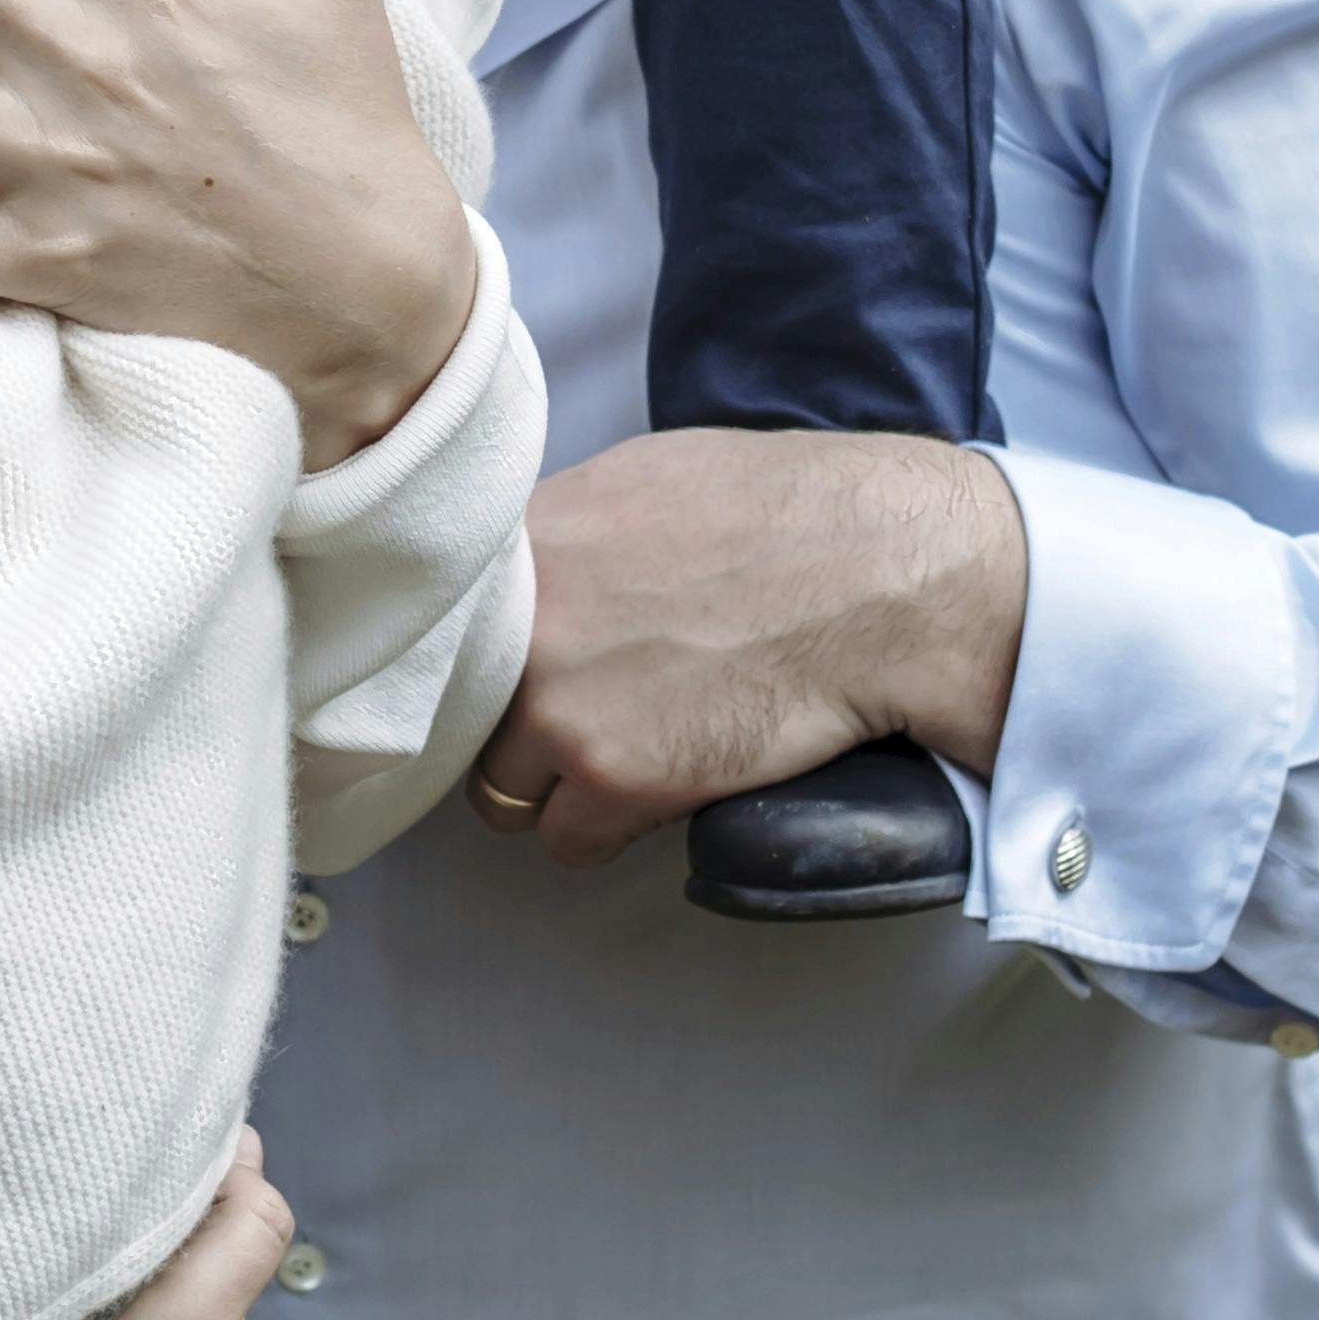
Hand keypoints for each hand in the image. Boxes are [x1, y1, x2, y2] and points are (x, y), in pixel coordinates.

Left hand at [465, 426, 1025, 864]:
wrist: (874, 572)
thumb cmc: (780, 510)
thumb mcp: (640, 479)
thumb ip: (562, 535)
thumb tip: (528, 567)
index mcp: (520, 537)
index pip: (445, 624)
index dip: (475, 657)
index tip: (501, 674)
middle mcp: (520, 618)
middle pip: (461, 711)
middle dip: (511, 722)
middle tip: (576, 716)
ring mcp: (558, 702)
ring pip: (502, 787)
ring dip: (554, 785)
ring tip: (624, 755)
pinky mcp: (614, 776)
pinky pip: (566, 839)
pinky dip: (607, 829)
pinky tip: (656, 790)